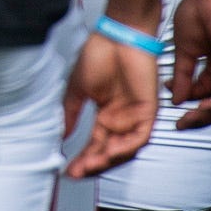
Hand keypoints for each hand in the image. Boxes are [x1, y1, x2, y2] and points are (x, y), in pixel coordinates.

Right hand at [63, 34, 157, 178]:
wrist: (117, 37)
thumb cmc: (99, 56)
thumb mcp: (78, 90)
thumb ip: (71, 114)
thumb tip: (61, 136)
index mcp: (106, 115)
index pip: (95, 144)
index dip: (82, 158)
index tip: (67, 169)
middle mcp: (122, 120)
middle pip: (109, 151)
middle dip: (92, 164)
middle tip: (76, 173)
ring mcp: (136, 117)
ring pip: (124, 149)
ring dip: (107, 160)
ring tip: (88, 166)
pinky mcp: (149, 112)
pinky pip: (139, 137)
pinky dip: (125, 147)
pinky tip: (108, 153)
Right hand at [169, 0, 210, 128]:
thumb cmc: (199, 11)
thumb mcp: (186, 48)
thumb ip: (183, 73)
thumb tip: (176, 97)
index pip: (207, 91)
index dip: (189, 99)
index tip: (169, 98)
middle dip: (201, 115)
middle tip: (181, 122)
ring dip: (210, 114)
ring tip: (189, 118)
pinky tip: (201, 106)